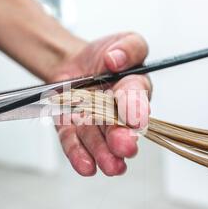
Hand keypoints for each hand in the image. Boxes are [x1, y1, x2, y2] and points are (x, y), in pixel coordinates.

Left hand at [52, 32, 151, 176]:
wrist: (74, 63)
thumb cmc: (105, 55)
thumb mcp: (124, 41)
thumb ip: (129, 47)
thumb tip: (115, 60)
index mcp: (134, 91)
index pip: (136, 99)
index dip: (136, 109)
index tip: (135, 119)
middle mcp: (117, 114)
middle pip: (120, 128)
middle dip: (122, 139)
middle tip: (124, 148)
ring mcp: (93, 124)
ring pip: (98, 141)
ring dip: (103, 153)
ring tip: (109, 166)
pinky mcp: (71, 129)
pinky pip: (73, 143)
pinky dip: (79, 155)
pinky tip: (86, 167)